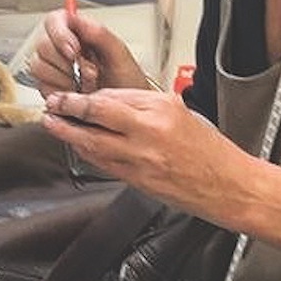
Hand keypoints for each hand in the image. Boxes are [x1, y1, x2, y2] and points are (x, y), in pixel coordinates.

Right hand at [28, 9, 148, 96]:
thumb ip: (99, 33)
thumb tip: (77, 17)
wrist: (123, 111)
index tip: (74, 51)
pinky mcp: (49, 87)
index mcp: (79, 33)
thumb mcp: (120, 56)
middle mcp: (62, 48)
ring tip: (85, 85)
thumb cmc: (126, 83)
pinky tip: (76, 94)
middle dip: (65, 63)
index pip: (54, 20)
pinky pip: (41, 87)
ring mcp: (53, 68)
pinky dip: (59, 92)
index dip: (59, 34)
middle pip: (43, 44)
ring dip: (63, 78)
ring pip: (38, 66)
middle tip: (88, 74)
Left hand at [41, 88, 253, 223]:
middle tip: (52, 104)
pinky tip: (77, 146)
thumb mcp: (181, 113)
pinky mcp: (137, 180)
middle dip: (69, 108)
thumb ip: (146, 107)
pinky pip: (104, 164)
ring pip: (93, 143)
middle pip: (97, 115)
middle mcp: (149, 133)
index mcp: (161, 110)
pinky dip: (87, 153)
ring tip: (53, 124)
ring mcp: (141, 159)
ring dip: (68, 133)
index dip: (88, 95)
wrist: (228, 186)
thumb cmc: (210, 151)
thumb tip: (113, 103)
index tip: (75, 94)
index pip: (114, 96)